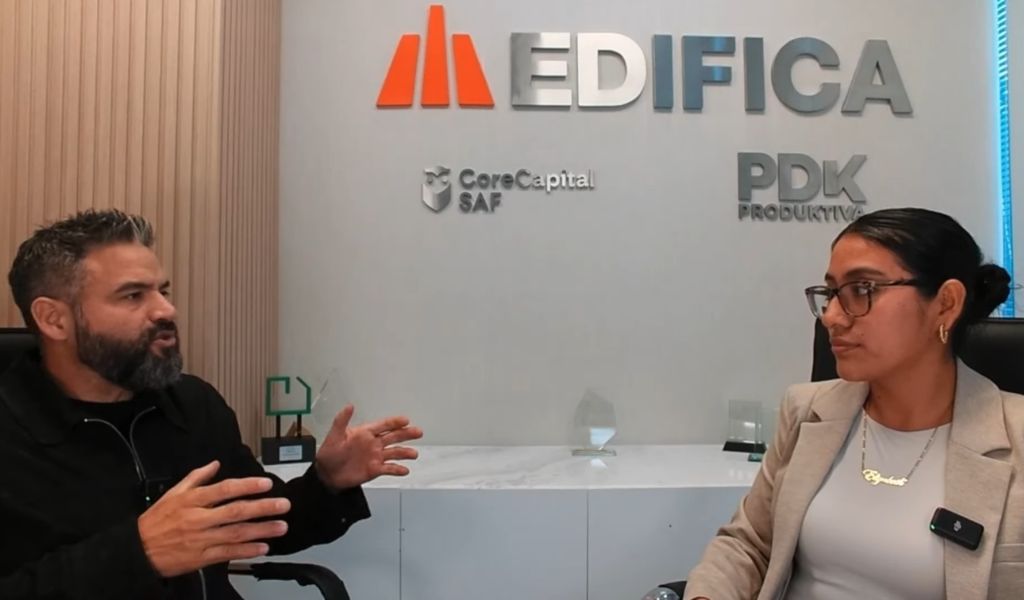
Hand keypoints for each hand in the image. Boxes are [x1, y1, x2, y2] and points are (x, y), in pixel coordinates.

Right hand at [138, 461, 290, 577]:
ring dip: (261, 530)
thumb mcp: (172, 494)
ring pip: (235, 533)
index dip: (247, 486)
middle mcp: (198, 518)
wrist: (137, 550)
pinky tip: (263, 547)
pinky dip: (246, 551)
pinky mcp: (200, 558)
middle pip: (235, 511)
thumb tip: (215, 464)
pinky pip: (227, 553)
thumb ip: (196, 477)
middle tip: (283, 505)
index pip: (224, 489)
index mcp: (192, 500)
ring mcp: (201, 539)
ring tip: (281, 526)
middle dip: (262, 508)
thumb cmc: (155, 521)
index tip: (266, 484)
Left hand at [314, 404, 422, 490]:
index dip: (394, 422)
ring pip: (394, 453)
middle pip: (394, 437)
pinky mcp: (375, 469)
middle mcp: (374, 443)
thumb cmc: (329, 454)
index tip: (405, 420)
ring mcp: (376, 456)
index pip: (383, 425)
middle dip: (406, 434)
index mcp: (365, 433)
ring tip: (414, 454)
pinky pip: (389, 469)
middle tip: (418, 432)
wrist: (327, 474)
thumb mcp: (334, 436)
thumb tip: (350, 406)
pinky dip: (397, 469)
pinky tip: (404, 470)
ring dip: (405, 453)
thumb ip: (342, 421)